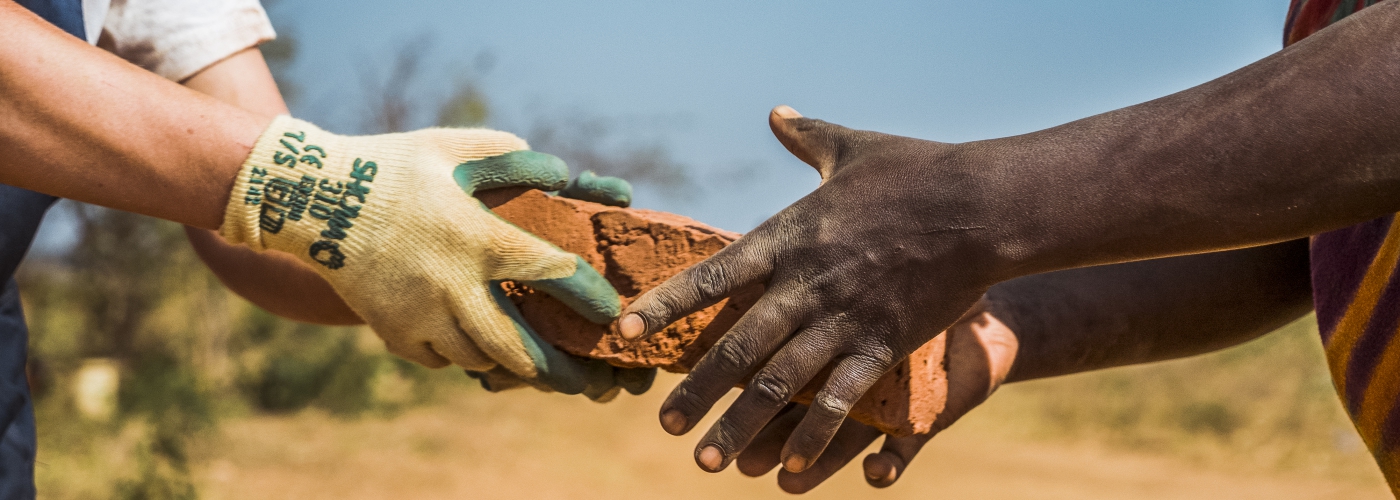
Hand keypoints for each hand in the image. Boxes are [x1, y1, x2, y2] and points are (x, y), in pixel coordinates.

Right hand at [221, 116, 633, 397]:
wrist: (313, 198)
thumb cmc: (392, 166)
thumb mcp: (454, 147)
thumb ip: (512, 157)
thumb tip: (561, 173)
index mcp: (478, 237)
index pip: (553, 273)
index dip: (589, 296)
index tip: (610, 311)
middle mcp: (454, 285)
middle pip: (517, 348)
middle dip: (557, 372)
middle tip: (583, 382)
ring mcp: (420, 314)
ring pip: (478, 360)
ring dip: (508, 365)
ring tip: (532, 367)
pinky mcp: (392, 330)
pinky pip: (437, 359)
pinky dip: (458, 357)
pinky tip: (471, 347)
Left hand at [616, 105, 1011, 471]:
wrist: (983, 204)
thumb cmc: (919, 171)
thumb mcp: (854, 147)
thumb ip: (808, 137)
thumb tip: (777, 113)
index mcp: (787, 237)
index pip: (710, 277)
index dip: (664, 307)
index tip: (626, 332)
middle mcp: (805, 284)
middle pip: (737, 345)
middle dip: (699, 389)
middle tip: (667, 424)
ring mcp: (843, 318)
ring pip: (779, 382)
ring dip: (742, 424)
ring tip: (710, 460)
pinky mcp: (884, 344)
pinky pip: (840, 399)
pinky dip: (813, 435)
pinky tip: (793, 468)